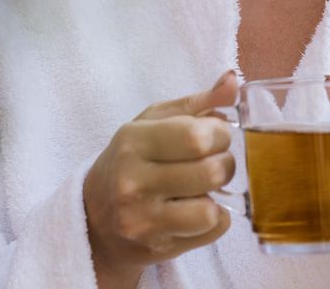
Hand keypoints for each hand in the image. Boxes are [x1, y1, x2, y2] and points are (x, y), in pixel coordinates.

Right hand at [84, 70, 239, 287]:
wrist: (96, 218)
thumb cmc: (133, 159)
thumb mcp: (155, 121)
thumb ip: (198, 101)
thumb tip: (233, 79)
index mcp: (133, 142)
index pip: (198, 137)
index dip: (220, 134)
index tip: (215, 136)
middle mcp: (133, 183)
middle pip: (211, 172)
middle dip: (225, 163)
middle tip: (214, 161)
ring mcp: (143, 221)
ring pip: (210, 210)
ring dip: (218, 196)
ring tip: (205, 187)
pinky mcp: (157, 249)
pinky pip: (212, 232)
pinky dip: (215, 219)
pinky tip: (197, 208)